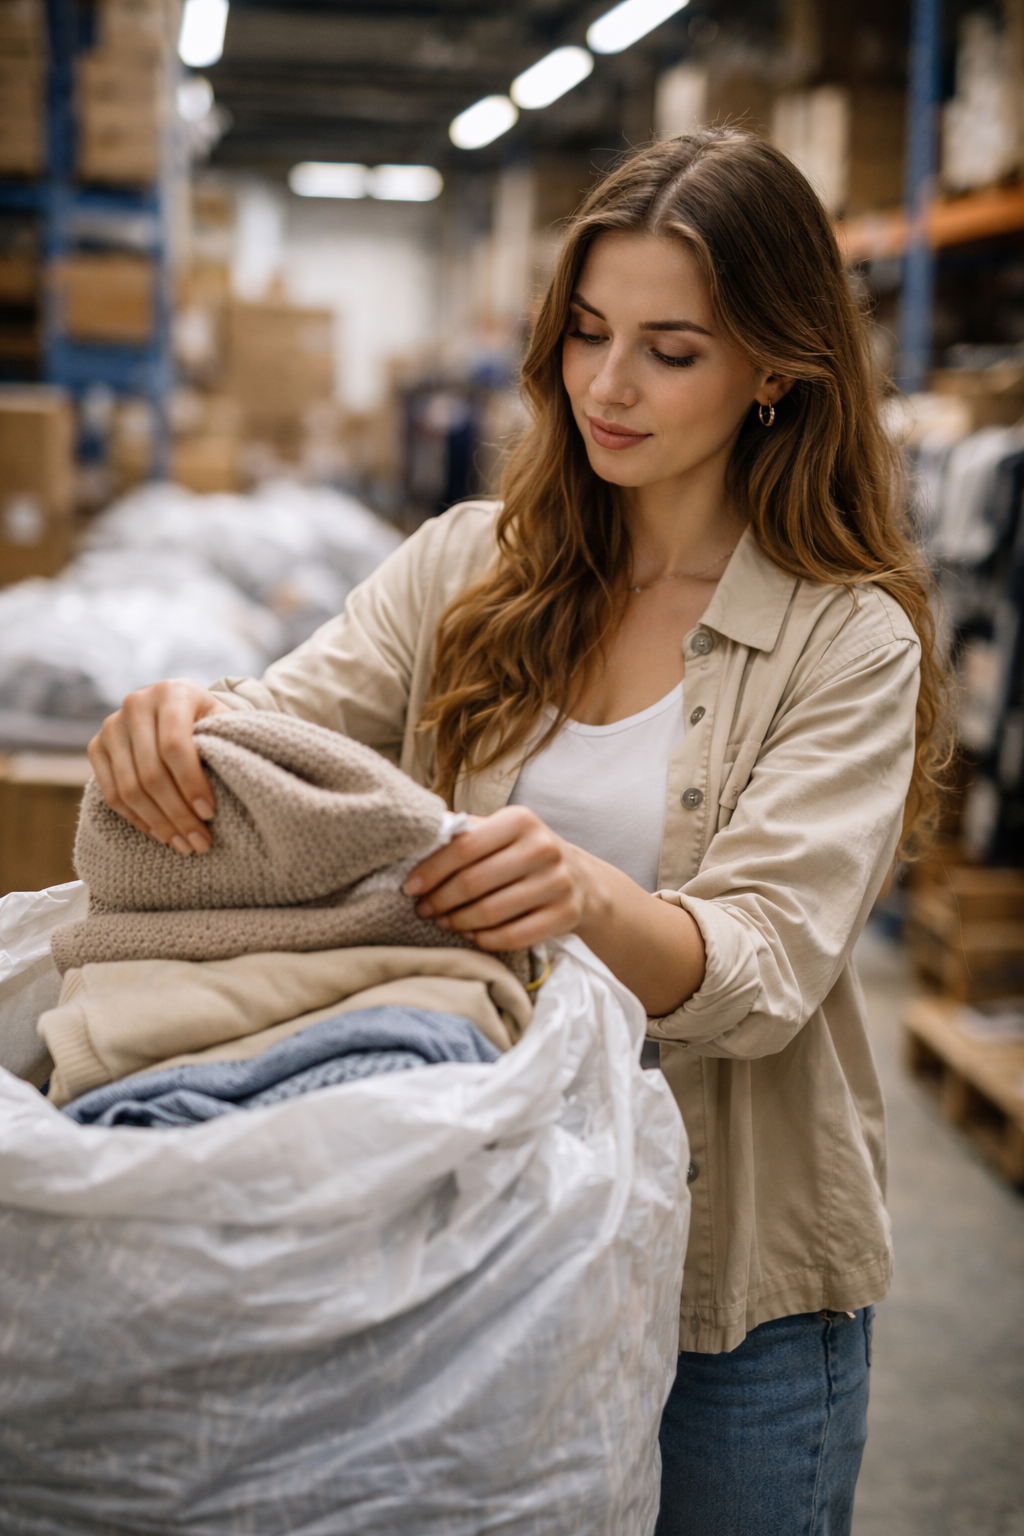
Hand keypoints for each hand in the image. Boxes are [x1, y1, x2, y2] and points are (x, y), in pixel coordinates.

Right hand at [87, 680, 230, 853]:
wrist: (175, 705)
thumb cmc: (206, 717)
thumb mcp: (221, 720)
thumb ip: (224, 743)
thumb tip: (234, 787)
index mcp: (170, 693)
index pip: (175, 746)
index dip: (191, 783)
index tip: (209, 813)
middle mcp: (135, 705)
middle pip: (151, 773)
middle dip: (177, 814)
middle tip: (199, 841)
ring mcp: (111, 727)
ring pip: (129, 788)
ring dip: (158, 824)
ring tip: (183, 844)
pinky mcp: (96, 747)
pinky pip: (112, 794)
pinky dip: (136, 819)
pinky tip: (160, 834)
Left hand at [404, 806, 592, 950]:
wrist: (581, 879)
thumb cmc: (524, 853)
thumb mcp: (500, 832)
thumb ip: (463, 832)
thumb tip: (417, 836)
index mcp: (520, 820)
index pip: (464, 846)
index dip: (431, 870)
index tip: (410, 887)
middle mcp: (543, 848)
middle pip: (474, 882)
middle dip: (440, 899)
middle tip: (423, 909)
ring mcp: (558, 883)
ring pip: (491, 912)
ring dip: (458, 921)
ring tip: (443, 921)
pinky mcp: (565, 915)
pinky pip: (513, 936)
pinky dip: (485, 939)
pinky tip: (471, 934)